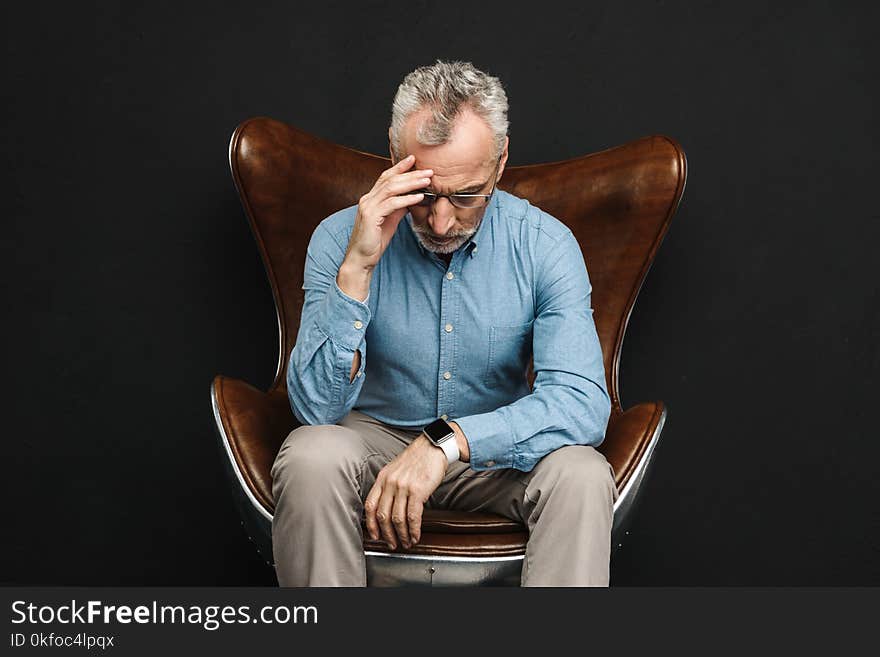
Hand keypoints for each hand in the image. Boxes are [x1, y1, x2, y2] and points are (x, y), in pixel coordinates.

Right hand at [345, 154, 431, 269]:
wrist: (361, 259)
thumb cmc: (374, 241)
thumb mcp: (390, 220)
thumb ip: (398, 207)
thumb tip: (412, 197)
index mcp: (370, 198)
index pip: (385, 177)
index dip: (399, 167)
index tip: (414, 159)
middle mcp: (367, 199)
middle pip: (390, 180)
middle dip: (410, 174)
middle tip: (428, 171)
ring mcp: (368, 207)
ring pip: (391, 188)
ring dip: (411, 183)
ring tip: (427, 181)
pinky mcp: (371, 217)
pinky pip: (391, 204)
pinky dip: (407, 199)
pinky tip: (419, 197)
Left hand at [364, 435, 446, 549]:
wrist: (434, 447)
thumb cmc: (418, 459)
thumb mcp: (396, 469)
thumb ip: (389, 486)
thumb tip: (387, 507)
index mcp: (382, 478)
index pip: (370, 505)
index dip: (371, 524)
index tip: (375, 536)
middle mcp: (390, 483)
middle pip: (383, 516)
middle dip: (387, 534)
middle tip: (392, 544)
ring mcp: (403, 487)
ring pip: (397, 519)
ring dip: (402, 535)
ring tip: (406, 542)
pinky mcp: (417, 491)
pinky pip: (412, 516)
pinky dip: (413, 530)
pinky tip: (415, 535)